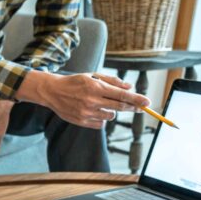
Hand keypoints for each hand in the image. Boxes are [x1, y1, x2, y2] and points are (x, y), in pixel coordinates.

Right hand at [19, 72, 149, 128]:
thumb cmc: (75, 82)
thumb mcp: (92, 76)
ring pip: (111, 116)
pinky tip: (94, 111)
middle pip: (120, 107)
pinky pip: (101, 123)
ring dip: (112, 111)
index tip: (148, 102)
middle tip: (141, 106)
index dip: (137, 99)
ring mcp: (86, 113)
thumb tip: (129, 88)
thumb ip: (112, 81)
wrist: (52, 92)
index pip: (121, 95)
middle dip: (133, 107)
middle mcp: (91, 101)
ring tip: (102, 104)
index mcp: (95, 87)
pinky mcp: (82, 122)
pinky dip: (102, 118)